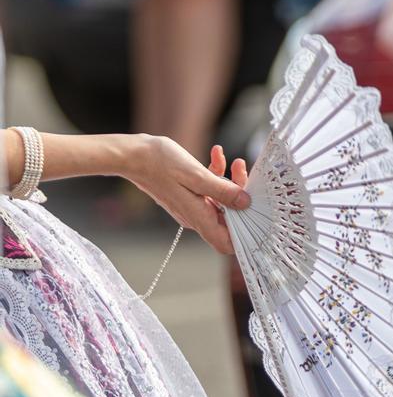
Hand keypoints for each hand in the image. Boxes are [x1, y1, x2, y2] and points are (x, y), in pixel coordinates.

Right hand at [120, 138, 251, 254]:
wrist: (134, 155)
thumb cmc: (160, 164)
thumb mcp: (197, 175)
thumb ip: (222, 191)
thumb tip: (245, 203)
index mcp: (198, 217)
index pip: (226, 243)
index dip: (244, 233)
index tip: (254, 209)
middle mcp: (196, 216)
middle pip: (229, 217)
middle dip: (240, 195)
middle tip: (240, 169)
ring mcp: (192, 205)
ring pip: (221, 200)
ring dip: (229, 180)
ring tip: (229, 159)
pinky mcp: (189, 194)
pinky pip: (210, 189)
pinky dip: (216, 173)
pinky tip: (215, 153)